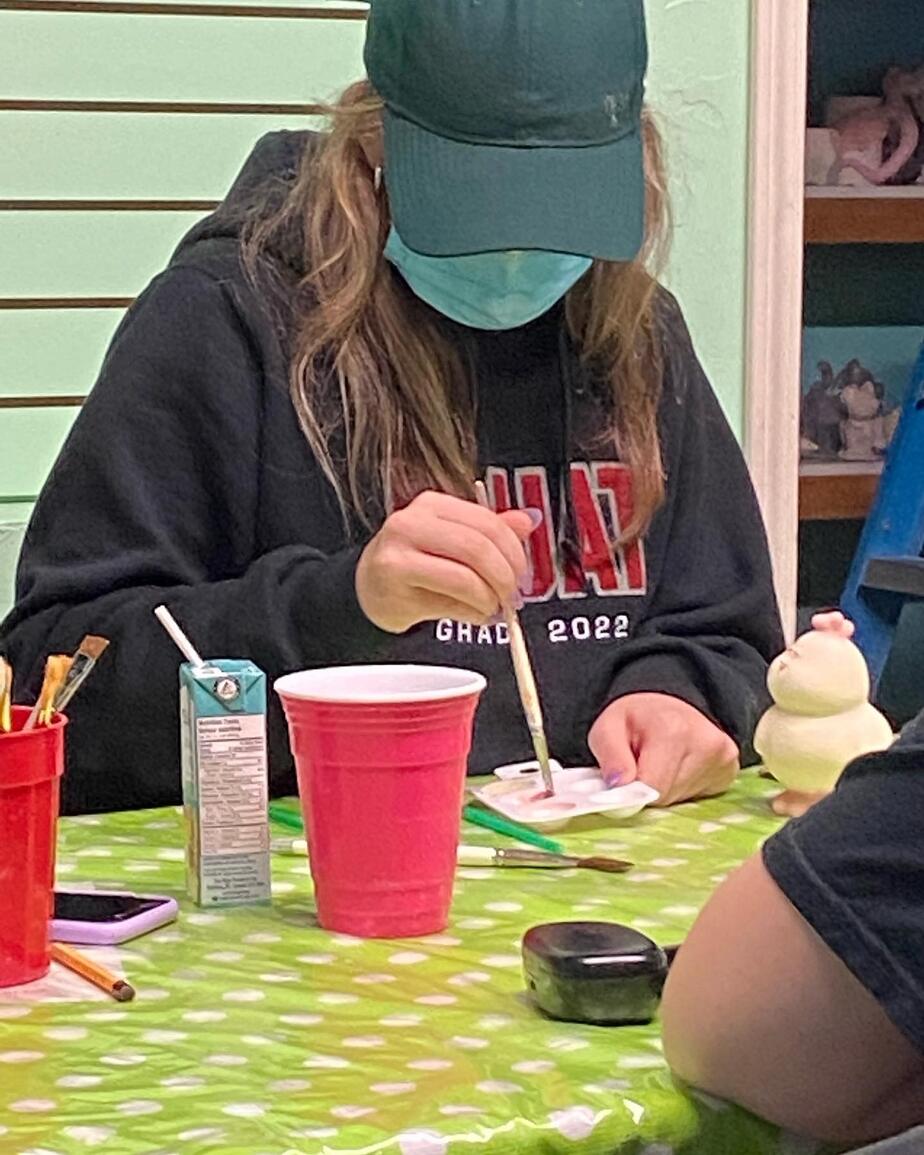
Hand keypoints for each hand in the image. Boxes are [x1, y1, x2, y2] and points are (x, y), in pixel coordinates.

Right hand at [356, 490, 538, 633]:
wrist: (367, 590)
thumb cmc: (413, 565)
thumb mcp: (453, 542)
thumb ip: (489, 532)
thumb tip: (528, 520)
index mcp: (433, 505)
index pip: (487, 521)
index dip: (514, 551)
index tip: (522, 573)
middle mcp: (412, 521)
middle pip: (478, 547)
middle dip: (504, 577)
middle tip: (512, 596)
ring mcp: (399, 550)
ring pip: (465, 575)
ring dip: (489, 598)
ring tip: (492, 608)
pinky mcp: (394, 579)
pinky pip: (448, 598)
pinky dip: (471, 611)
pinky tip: (474, 614)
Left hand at [588, 693, 738, 806]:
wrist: (669, 703)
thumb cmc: (636, 718)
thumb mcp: (608, 728)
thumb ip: (610, 756)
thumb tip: (620, 786)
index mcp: (673, 730)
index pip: (652, 788)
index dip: (632, 792)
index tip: (624, 782)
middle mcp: (706, 744)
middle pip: (667, 796)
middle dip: (648, 789)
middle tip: (642, 764)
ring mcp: (724, 758)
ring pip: (681, 800)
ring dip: (665, 789)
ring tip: (660, 763)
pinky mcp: (730, 769)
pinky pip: (699, 797)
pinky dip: (682, 789)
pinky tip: (678, 767)